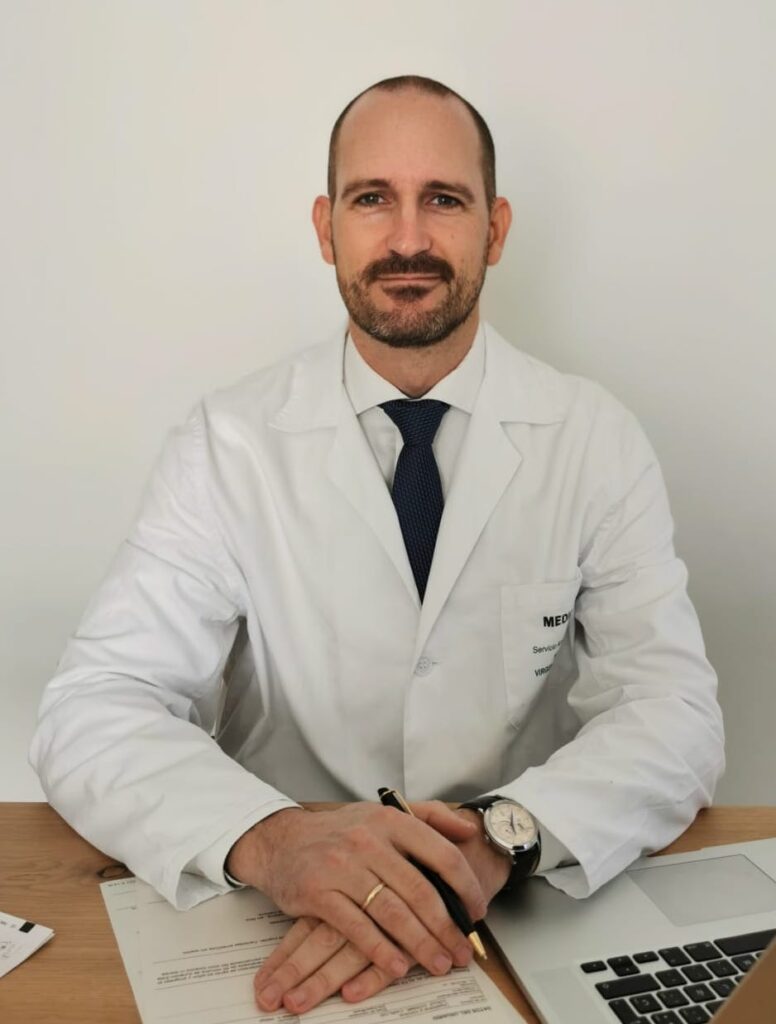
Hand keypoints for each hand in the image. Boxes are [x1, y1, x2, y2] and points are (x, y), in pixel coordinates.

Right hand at [230, 801, 484, 1010]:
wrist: (282, 839)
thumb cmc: (340, 831)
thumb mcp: (384, 812)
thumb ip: (430, 815)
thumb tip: (469, 828)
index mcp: (391, 820)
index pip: (441, 854)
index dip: (466, 886)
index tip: (477, 910)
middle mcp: (368, 841)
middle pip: (420, 891)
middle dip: (447, 927)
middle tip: (462, 951)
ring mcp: (342, 867)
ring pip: (392, 912)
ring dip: (420, 944)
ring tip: (439, 963)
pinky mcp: (318, 893)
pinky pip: (356, 927)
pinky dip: (379, 950)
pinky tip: (397, 966)